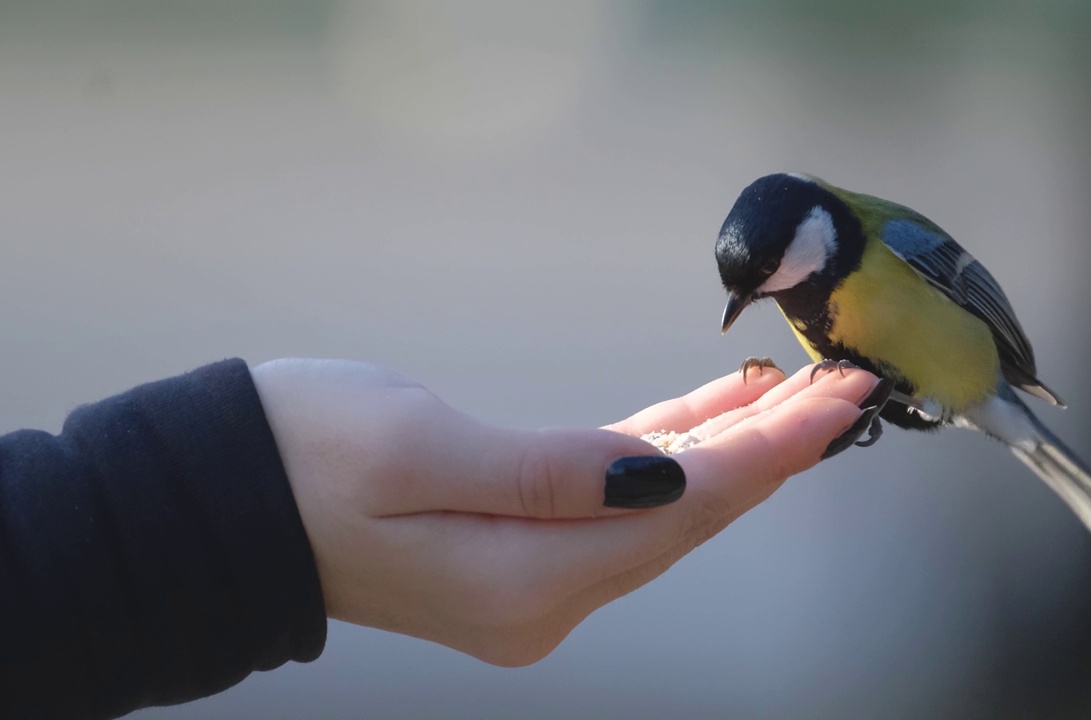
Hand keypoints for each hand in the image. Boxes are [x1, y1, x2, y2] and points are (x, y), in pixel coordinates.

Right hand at [250, 359, 878, 665]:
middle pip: (688, 515)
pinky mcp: (514, 547)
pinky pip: (616, 499)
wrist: (217, 499)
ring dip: (728, 449)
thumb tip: (663, 478)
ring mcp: (530, 577)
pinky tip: (711, 416)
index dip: (771, 455)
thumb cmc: (298, 460)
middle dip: (771, 451)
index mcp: (526, 579)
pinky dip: (668, 453)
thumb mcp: (418, 450)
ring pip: (661, 506)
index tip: (839, 404)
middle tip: (842, 388)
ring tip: (797, 394)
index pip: (685, 511)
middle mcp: (542, 595)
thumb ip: (554, 472)